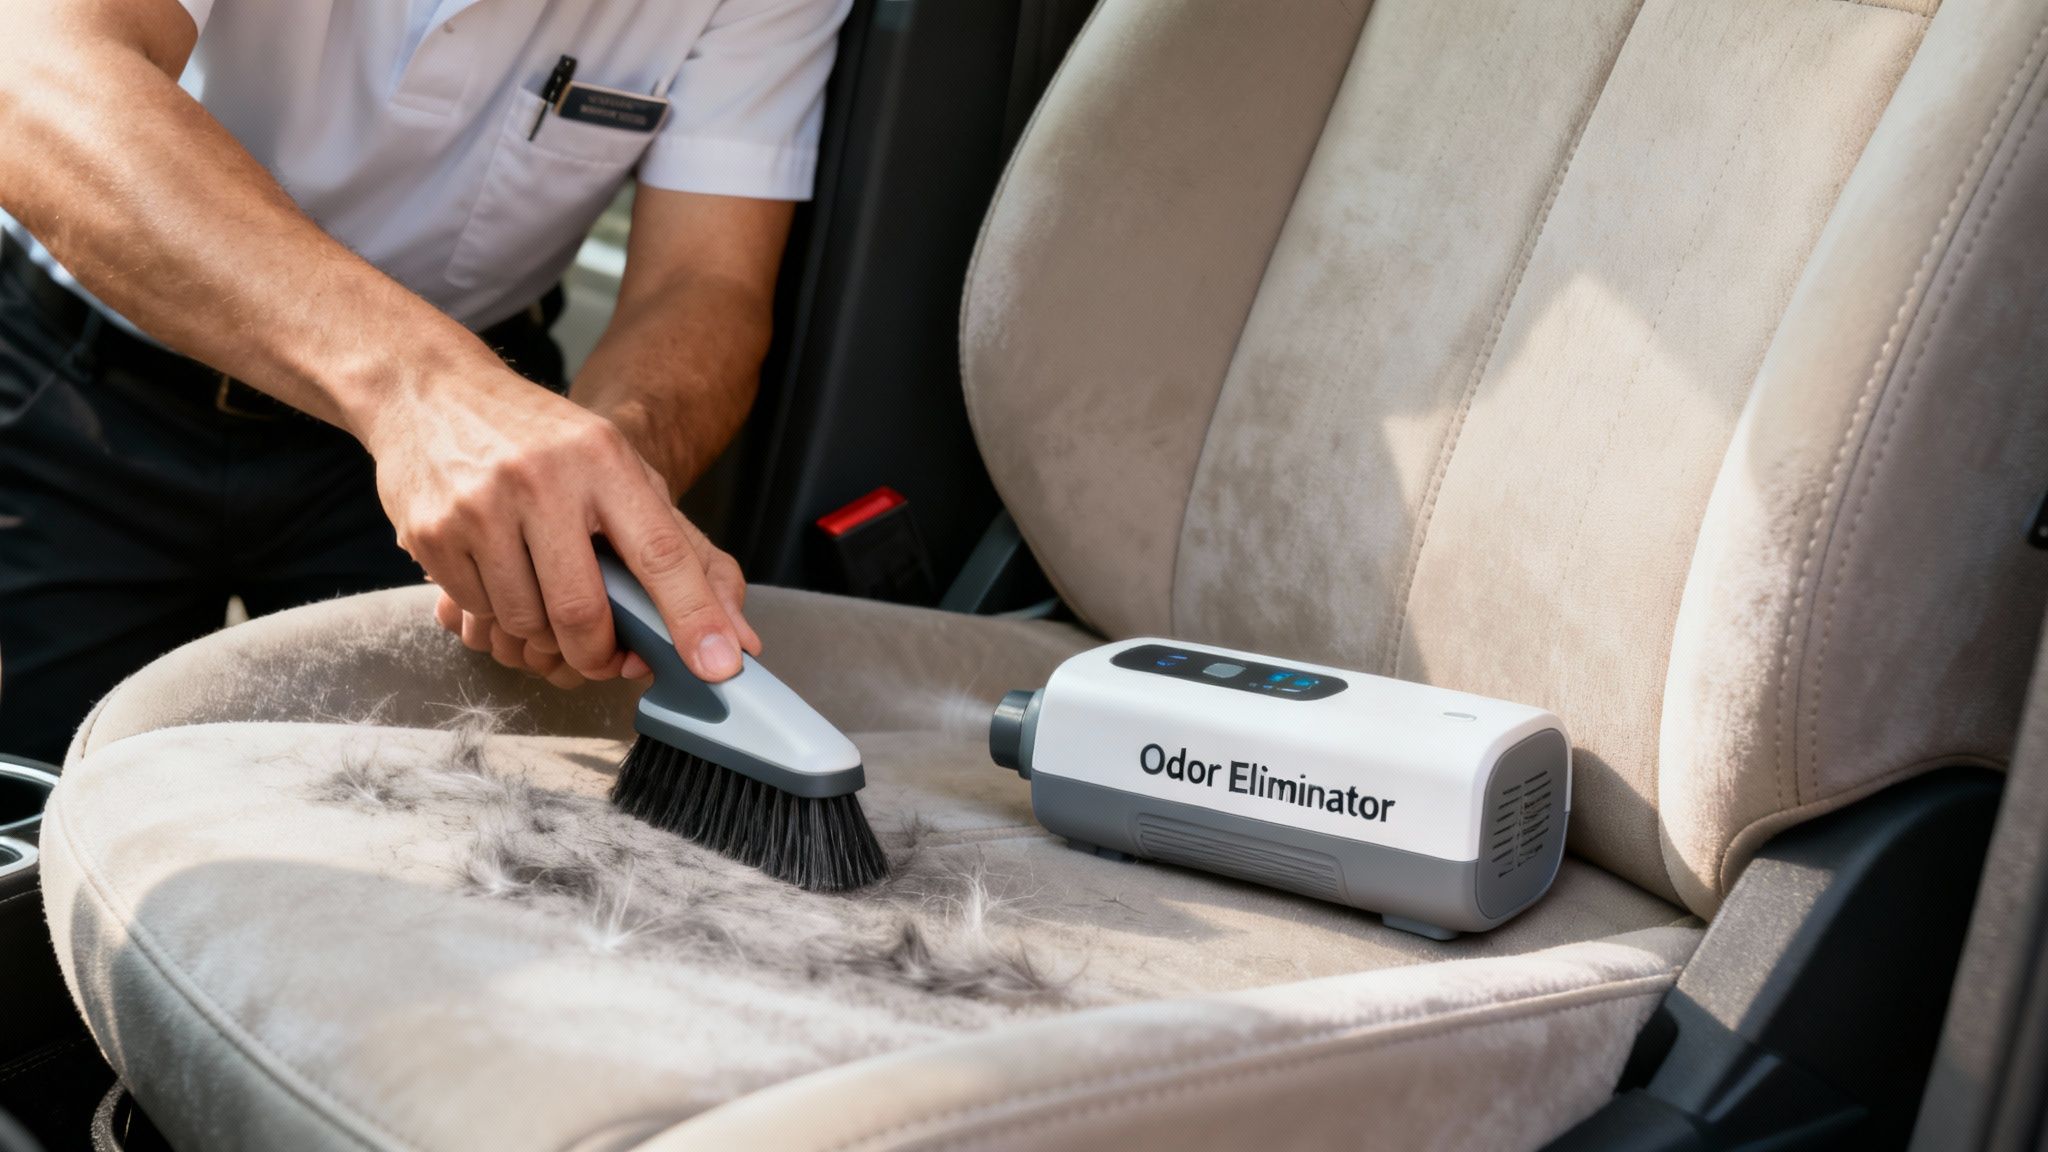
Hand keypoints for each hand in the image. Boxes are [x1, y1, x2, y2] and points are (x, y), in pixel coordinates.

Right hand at [364, 365, 760, 687]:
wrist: (432, 390)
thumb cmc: (546, 443)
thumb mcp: (622, 471)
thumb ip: (687, 555)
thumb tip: (738, 640)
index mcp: (604, 460)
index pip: (660, 553)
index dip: (692, 616)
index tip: (718, 666)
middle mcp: (542, 479)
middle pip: (582, 611)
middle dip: (599, 655)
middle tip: (606, 658)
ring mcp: (480, 505)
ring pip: (525, 623)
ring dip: (541, 634)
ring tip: (543, 595)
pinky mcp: (432, 532)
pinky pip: (478, 613)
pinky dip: (496, 612)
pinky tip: (498, 572)